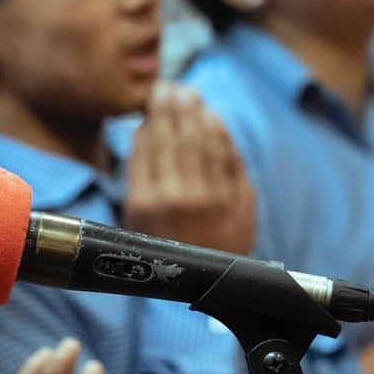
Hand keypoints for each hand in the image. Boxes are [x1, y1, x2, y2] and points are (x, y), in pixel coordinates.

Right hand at [126, 83, 255, 254]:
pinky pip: (229, 155)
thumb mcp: (133, 219)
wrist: (205, 286)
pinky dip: (221, 132)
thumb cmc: (161, 251)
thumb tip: (144, 130)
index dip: (153, 114)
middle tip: (171, 87)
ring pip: (204, 141)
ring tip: (190, 95)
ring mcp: (212, 197)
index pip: (149, 143)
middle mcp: (178, 196)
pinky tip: (212, 117)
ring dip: (197, 113)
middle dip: (174, 106)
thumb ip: (137, 175)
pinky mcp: (239, 199)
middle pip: (176, 136)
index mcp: (145, 201)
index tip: (153, 94)